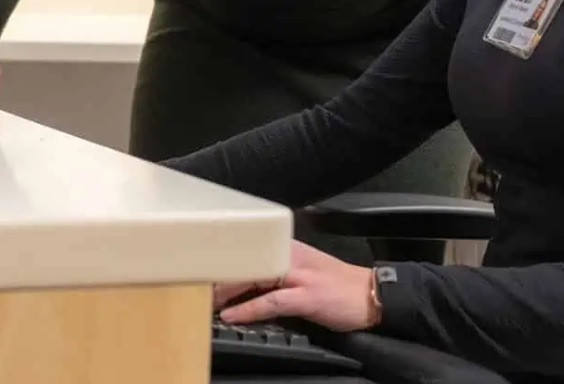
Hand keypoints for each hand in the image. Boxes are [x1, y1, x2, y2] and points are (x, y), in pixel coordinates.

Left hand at [215, 242, 381, 331]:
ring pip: (254, 277)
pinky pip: (271, 301)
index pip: (248, 248)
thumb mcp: (302, 271)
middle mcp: (291, 256)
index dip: (222, 259)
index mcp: (287, 248)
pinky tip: (231, 315)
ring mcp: (299, 276)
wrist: (371, 294)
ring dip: (226, 290)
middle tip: (192, 285)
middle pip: (246, 260)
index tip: (199, 267)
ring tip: (204, 301)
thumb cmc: (336, 285)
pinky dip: (248, 308)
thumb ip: (275, 272)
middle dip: (217, 274)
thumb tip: (244, 281)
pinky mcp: (307, 296)